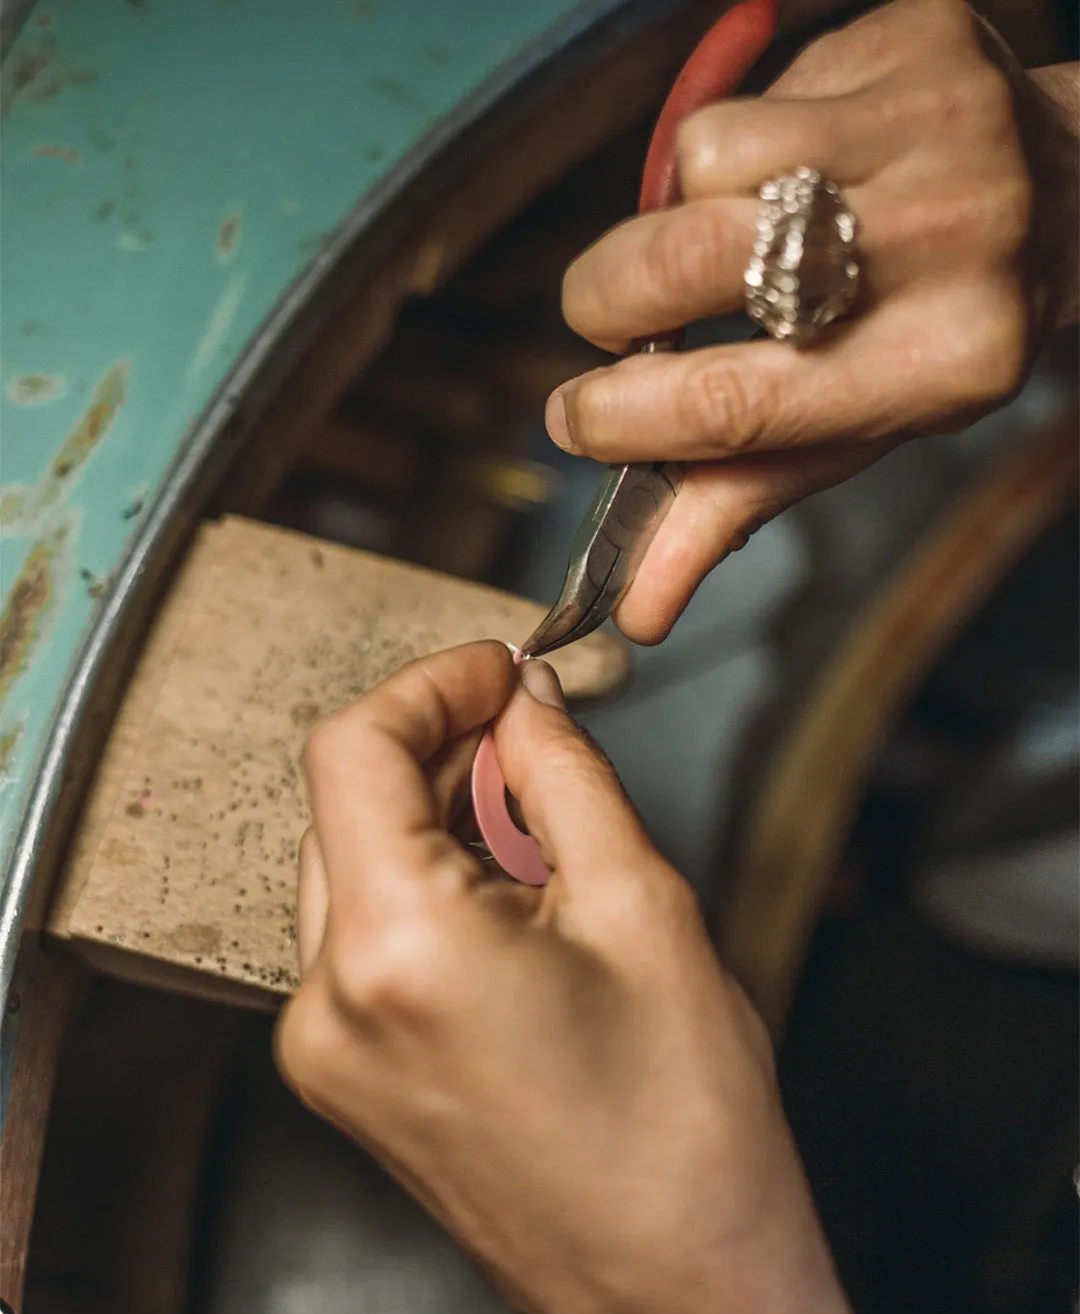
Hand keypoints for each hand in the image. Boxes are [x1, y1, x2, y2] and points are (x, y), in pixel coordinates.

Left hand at [275, 642, 859, 1313]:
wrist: (680, 1298)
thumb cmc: (684, 1136)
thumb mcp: (642, 908)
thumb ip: (566, 779)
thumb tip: (529, 706)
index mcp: (398, 950)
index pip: (354, 748)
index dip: (430, 683)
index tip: (498, 670)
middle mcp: (329, 1004)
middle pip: (345, 802)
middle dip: (437, 745)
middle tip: (532, 728)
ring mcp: (327, 1052)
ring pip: (350, 864)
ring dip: (432, 812)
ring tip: (536, 817)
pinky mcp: (346, 1078)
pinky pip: (360, 936)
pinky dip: (423, 883)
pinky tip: (508, 891)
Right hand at [546, 0, 1078, 643]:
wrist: (1052, 198)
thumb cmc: (930, 336)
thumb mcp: (847, 433)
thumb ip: (735, 504)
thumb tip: (637, 606)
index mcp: (940, 367)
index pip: (735, 404)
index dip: (620, 419)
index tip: (572, 420)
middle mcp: (951, 242)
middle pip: (692, 262)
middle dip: (608, 299)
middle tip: (607, 320)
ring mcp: (935, 130)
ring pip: (702, 166)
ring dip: (673, 214)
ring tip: (715, 242)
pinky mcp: (911, 45)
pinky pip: (741, 100)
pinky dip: (720, 150)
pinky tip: (763, 173)